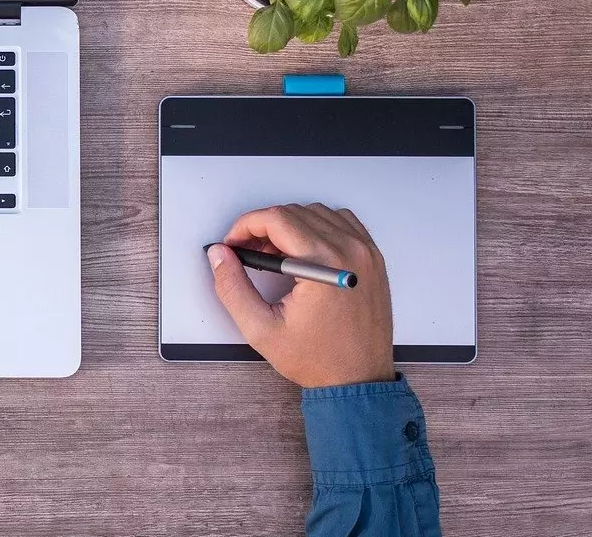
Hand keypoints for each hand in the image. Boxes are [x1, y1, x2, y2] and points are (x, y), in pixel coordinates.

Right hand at [207, 203, 394, 387]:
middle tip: (249, 252)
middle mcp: (349, 251)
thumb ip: (232, 287)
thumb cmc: (318, 359)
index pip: (276, 219)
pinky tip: (304, 250)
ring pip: (317, 212)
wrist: (358, 379)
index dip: (245, 226)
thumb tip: (219, 255)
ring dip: (290, 224)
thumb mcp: (260, 329)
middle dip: (263, 227)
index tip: (234, 243)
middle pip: (295, 212)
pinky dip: (319, 226)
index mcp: (323, 264)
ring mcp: (365, 252)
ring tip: (276, 255)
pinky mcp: (372, 259)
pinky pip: (343, 222)